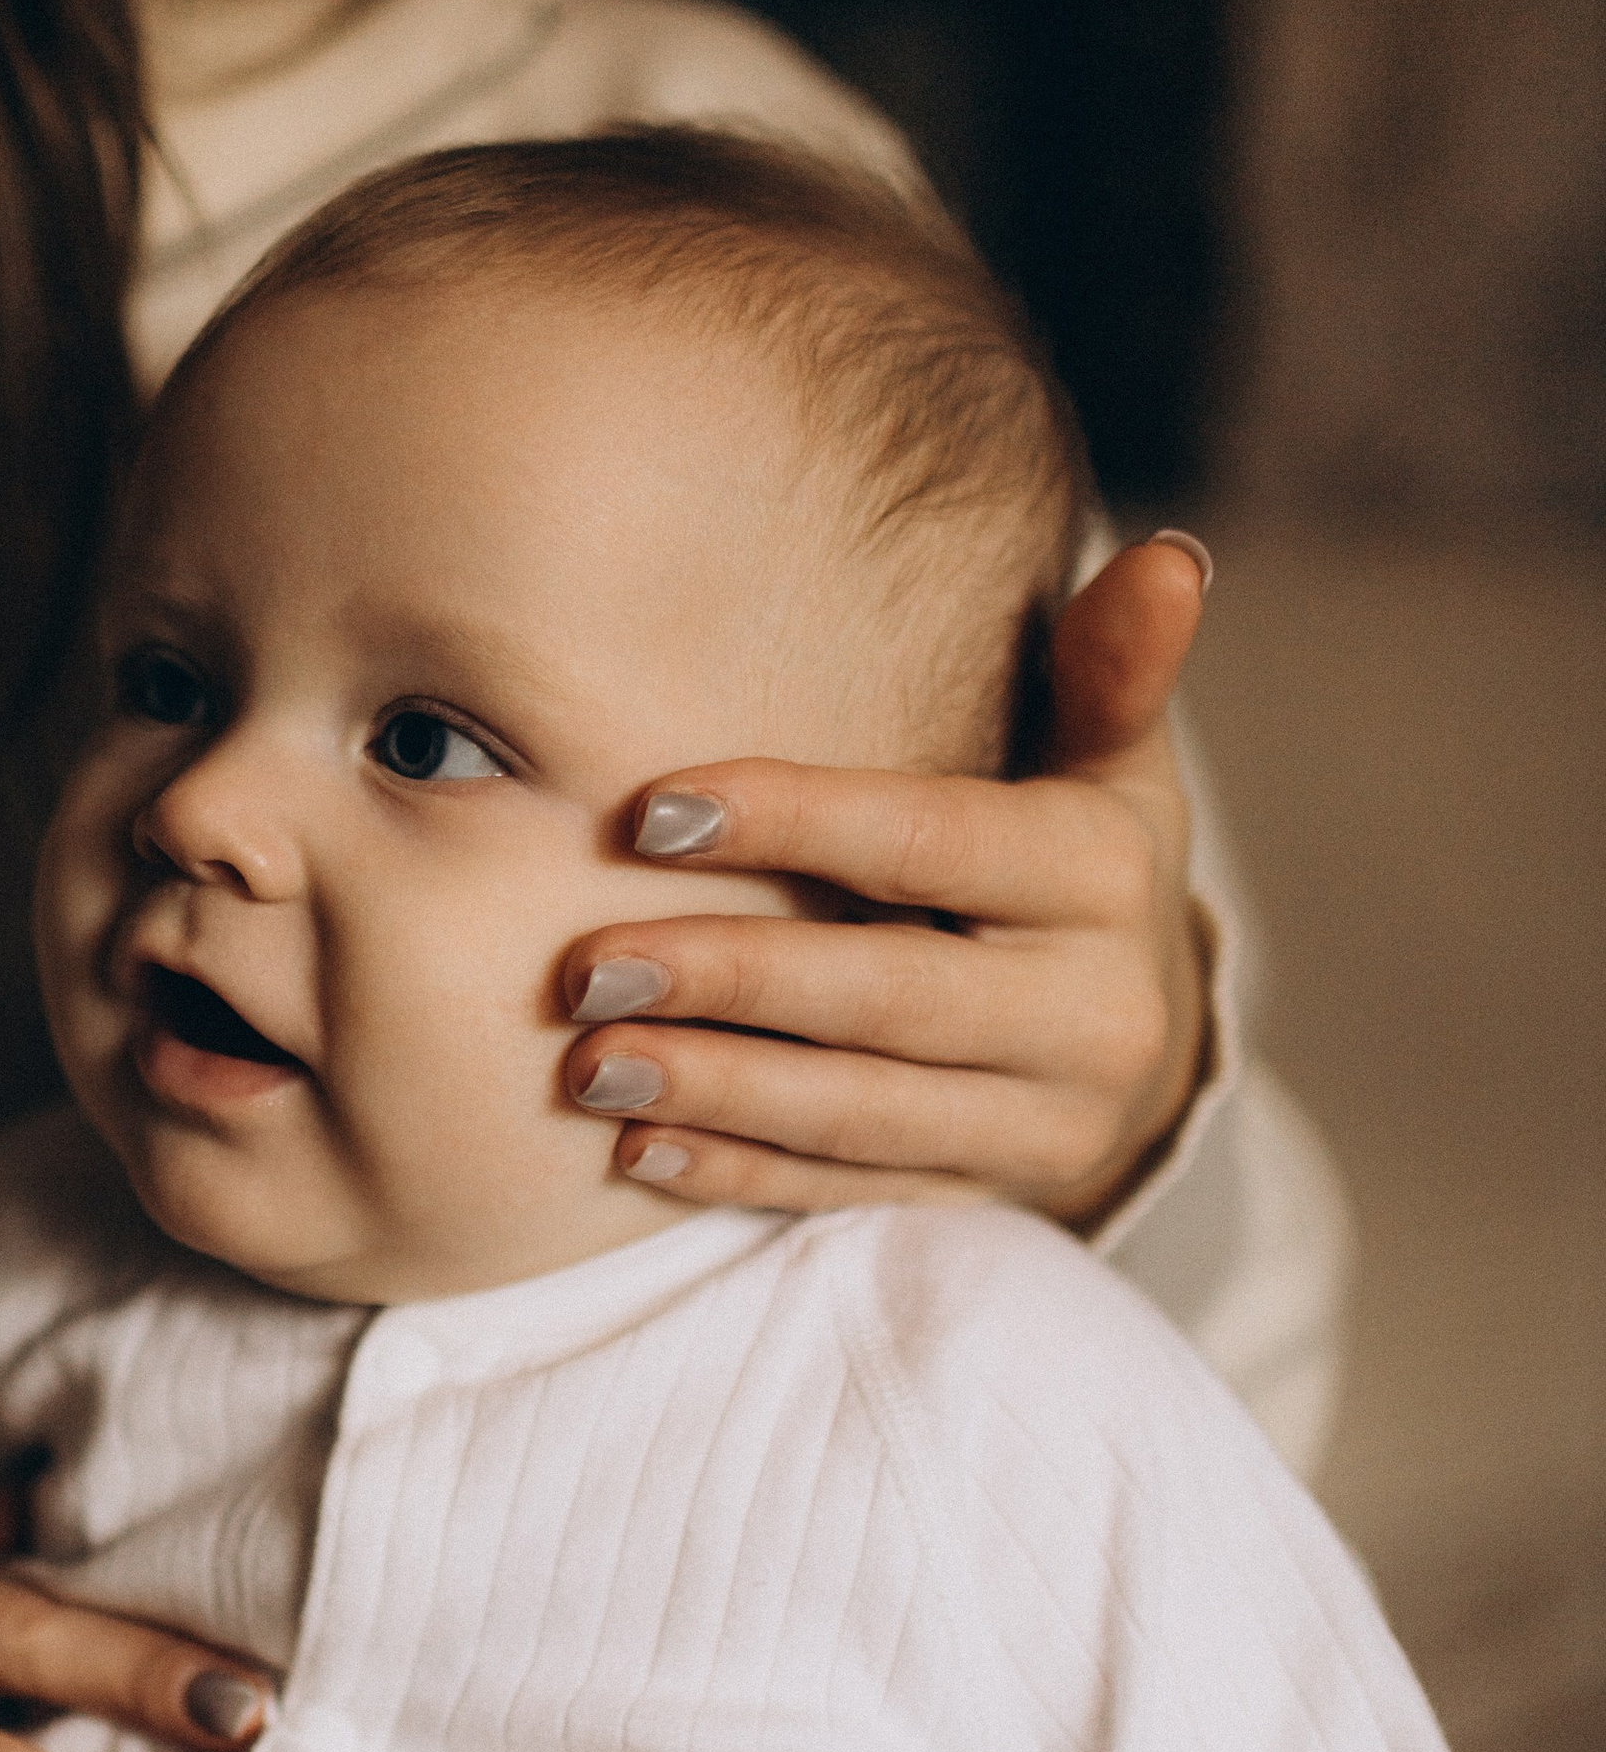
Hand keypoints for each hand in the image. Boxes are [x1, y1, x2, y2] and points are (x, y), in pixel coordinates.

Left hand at [560, 531, 1212, 1225]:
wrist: (1139, 1030)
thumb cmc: (1076, 854)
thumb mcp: (1109, 758)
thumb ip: (1106, 666)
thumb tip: (1166, 555)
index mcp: (1104, 879)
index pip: (928, 841)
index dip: (792, 821)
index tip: (649, 812)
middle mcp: (1093, 1014)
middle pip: (887, 994)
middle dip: (730, 981)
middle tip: (584, 966)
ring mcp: (1045, 1123)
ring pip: (861, 1114)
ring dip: (715, 1091)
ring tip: (587, 1063)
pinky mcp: (989, 1195)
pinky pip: (850, 1189)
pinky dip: (742, 1173)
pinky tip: (638, 1149)